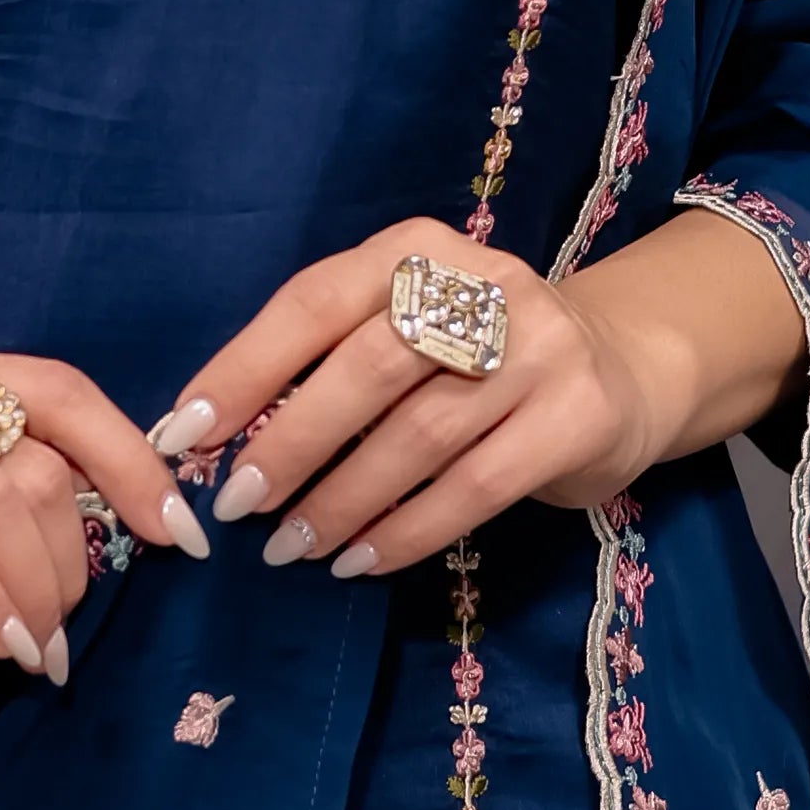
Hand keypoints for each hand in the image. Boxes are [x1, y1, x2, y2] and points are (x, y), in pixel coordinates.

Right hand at [0, 337, 204, 684]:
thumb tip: (110, 535)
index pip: (61, 391)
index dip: (134, 462)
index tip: (180, 536)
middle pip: (43, 456)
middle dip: (83, 553)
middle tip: (70, 624)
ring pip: (0, 501)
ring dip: (41, 590)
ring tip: (39, 650)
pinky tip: (5, 649)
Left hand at [151, 218, 679, 584]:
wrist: (623, 370)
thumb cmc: (479, 358)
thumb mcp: (410, 330)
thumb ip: (332, 363)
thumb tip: (222, 439)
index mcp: (419, 249)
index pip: (314, 302)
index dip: (244, 369)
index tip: (187, 435)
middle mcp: (484, 284)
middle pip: (367, 368)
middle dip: (290, 443)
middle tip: (237, 505)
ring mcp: (540, 347)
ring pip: (419, 434)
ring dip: (342, 500)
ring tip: (291, 547)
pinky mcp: (577, 414)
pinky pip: (476, 486)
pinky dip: (408, 530)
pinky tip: (362, 560)